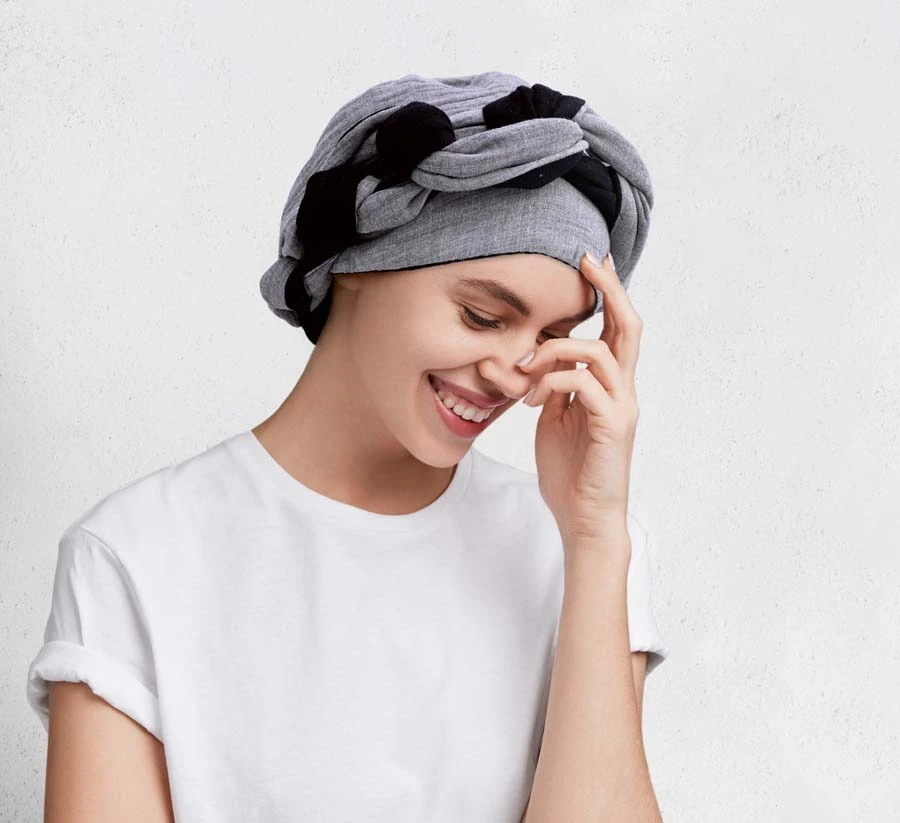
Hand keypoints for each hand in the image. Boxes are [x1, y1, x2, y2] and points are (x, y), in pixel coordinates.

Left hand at [518, 251, 641, 546]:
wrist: (584, 517)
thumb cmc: (570, 470)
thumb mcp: (554, 418)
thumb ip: (551, 386)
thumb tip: (530, 358)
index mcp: (611, 386)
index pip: (617, 329)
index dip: (608, 293)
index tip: (590, 262)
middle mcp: (623, 391)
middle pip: (628, 326)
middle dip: (609, 289)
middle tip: (587, 260)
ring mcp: (621, 407)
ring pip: (599, 352)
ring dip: (555, 349)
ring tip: (525, 370)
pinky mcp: (611, 427)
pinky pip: (584, 384)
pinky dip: (552, 380)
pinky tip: (531, 399)